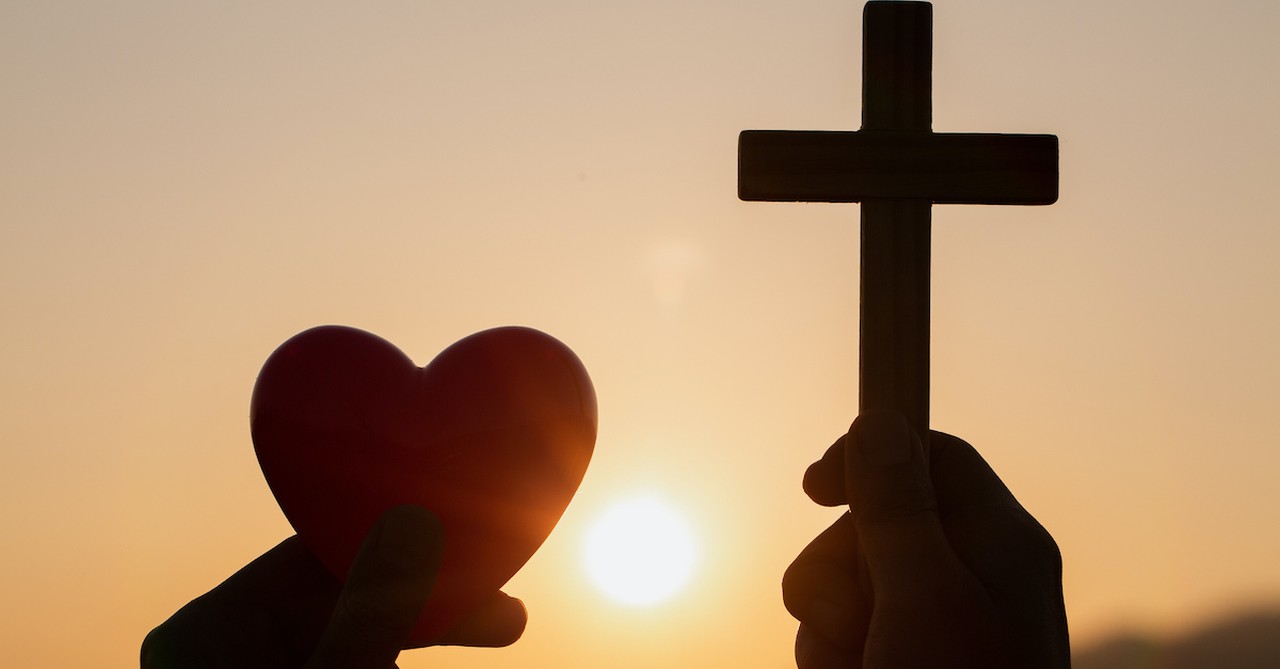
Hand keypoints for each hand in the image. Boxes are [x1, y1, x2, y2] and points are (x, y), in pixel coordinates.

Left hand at [142, 505, 526, 668]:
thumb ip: (369, 615)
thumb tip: (414, 516)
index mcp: (208, 631)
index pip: (319, 551)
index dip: (403, 531)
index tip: (475, 529)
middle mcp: (232, 644)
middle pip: (351, 589)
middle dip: (435, 591)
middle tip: (510, 610)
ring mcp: (264, 668)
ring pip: (363, 625)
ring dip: (434, 621)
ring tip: (508, 624)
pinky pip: (358, 652)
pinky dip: (404, 649)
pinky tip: (460, 629)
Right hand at [782, 411, 1068, 667]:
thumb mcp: (922, 595)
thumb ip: (897, 507)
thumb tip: (880, 419)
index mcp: (1000, 541)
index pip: (932, 454)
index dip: (869, 456)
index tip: (814, 488)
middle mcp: (974, 573)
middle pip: (875, 520)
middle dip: (836, 567)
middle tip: (852, 618)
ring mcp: (941, 618)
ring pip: (847, 579)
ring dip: (827, 621)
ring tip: (855, 662)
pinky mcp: (910, 653)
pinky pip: (845, 627)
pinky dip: (834, 653)